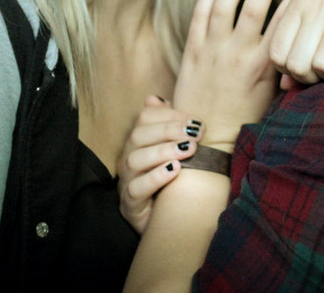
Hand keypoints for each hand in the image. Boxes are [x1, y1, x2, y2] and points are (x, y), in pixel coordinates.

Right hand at [117, 95, 200, 234]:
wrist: (169, 224)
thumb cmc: (174, 182)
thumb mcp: (177, 152)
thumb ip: (170, 125)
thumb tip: (155, 99)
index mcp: (139, 142)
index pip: (145, 118)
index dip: (170, 115)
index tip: (196, 121)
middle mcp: (129, 159)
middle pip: (138, 135)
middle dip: (169, 130)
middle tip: (196, 133)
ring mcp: (127, 183)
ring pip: (135, 160)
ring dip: (164, 151)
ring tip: (189, 150)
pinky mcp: (130, 206)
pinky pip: (136, 189)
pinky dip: (155, 177)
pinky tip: (175, 170)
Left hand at [172, 0, 291, 147]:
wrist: (207, 141)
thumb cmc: (245, 119)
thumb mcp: (272, 93)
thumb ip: (282, 62)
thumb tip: (302, 37)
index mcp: (264, 65)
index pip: (285, 19)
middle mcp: (239, 53)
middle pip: (256, 3)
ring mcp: (213, 50)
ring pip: (226, 2)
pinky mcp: (193, 50)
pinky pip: (200, 13)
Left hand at [268, 0, 323, 84]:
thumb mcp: (316, 1)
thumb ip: (297, 38)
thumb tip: (284, 86)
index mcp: (300, 3)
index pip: (277, 54)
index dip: (290, 70)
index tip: (308, 64)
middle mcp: (317, 7)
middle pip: (297, 65)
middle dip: (312, 77)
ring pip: (323, 64)